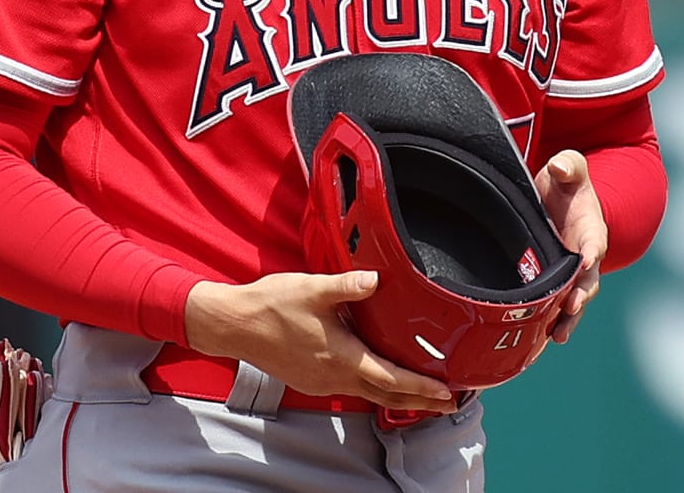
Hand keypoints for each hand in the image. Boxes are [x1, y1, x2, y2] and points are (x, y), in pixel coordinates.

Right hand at [185, 271, 456, 412]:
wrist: (233, 324)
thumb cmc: (270, 306)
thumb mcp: (313, 289)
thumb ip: (348, 285)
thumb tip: (376, 279)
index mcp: (341, 357)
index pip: (391, 379)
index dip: (422, 387)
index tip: (447, 392)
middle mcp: (334, 376)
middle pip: (386, 396)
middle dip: (420, 401)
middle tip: (450, 404)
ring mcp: (321, 381)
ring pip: (369, 395)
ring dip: (399, 396)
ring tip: (424, 396)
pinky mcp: (311, 379)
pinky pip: (351, 389)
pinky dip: (375, 390)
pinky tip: (381, 381)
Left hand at [534, 150, 606, 344]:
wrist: (560, 200)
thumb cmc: (566, 183)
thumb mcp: (569, 168)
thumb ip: (569, 166)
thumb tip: (560, 166)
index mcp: (591, 229)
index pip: (595, 242)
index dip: (592, 252)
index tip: (587, 260)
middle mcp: (585, 256)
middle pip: (587, 281)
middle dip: (580, 295)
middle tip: (572, 307)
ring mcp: (571, 274)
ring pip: (573, 301)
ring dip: (568, 318)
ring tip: (559, 335)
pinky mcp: (555, 284)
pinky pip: (555, 307)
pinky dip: (549, 323)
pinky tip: (538, 341)